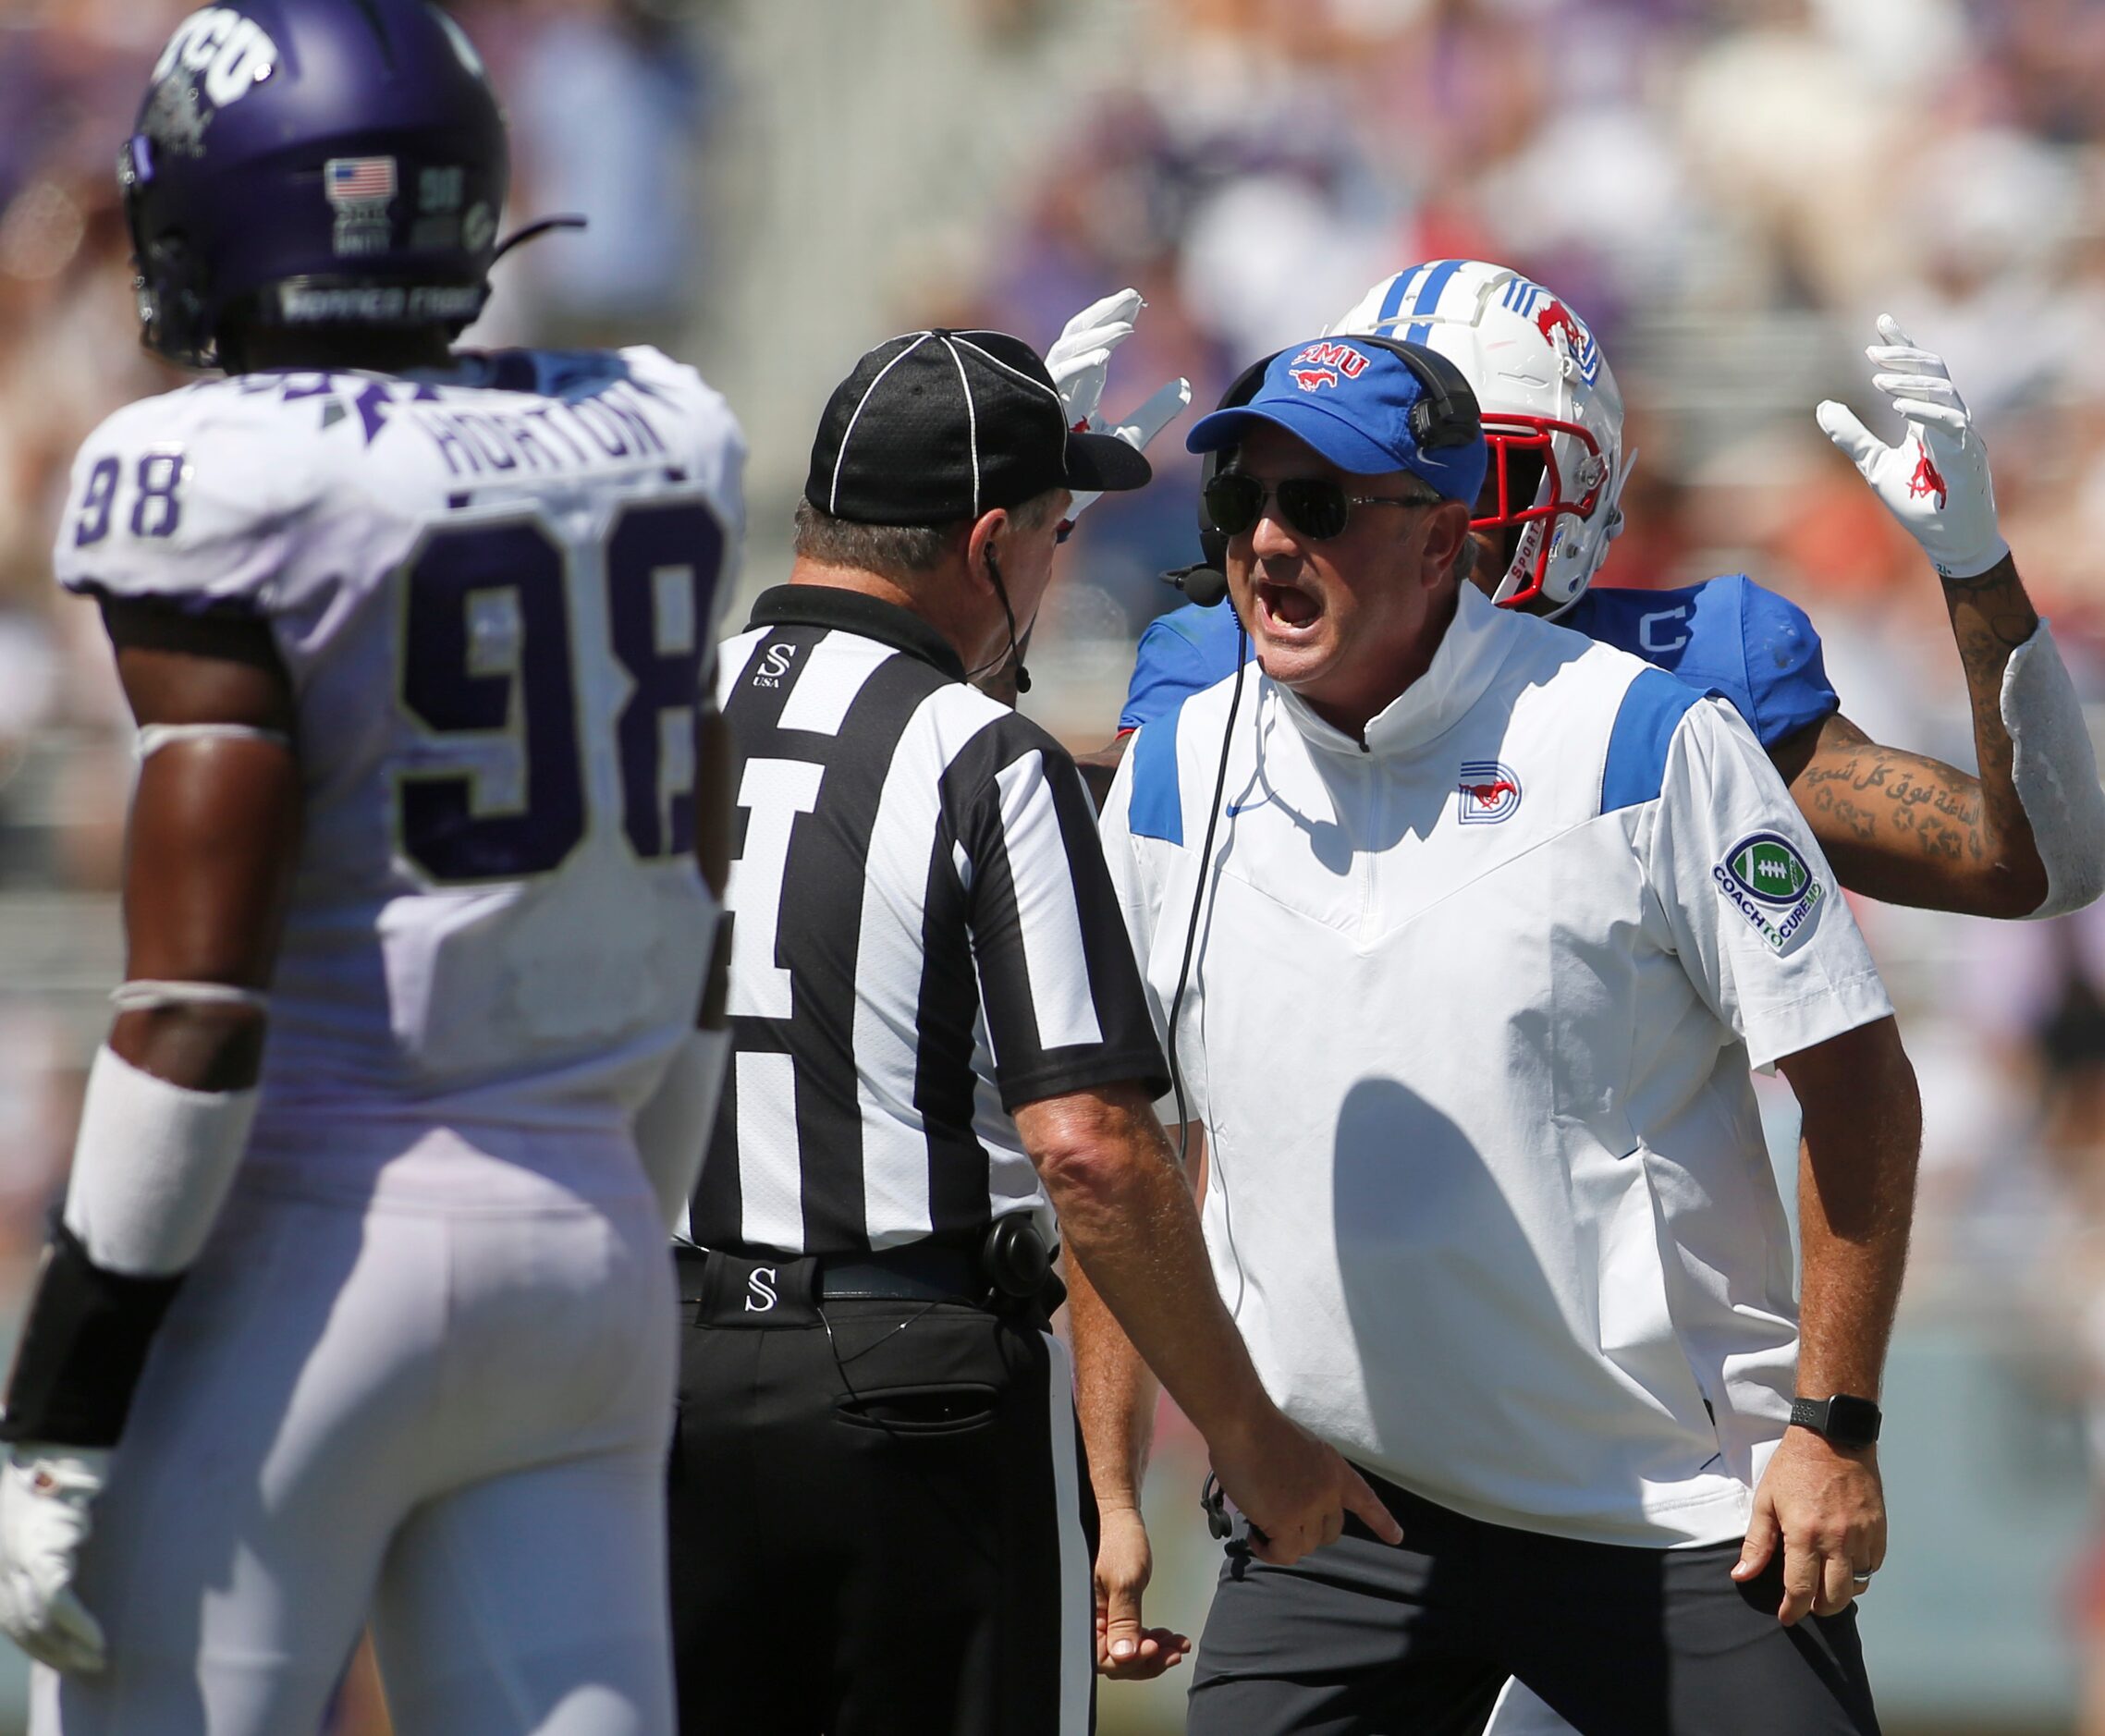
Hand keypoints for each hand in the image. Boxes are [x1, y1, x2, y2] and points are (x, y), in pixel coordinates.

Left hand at [0, 1447, 108, 1673]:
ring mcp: (16, 1561)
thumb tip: (71, 1555)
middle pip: (21, 1625)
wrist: (56, 1438)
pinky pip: (60, 1604)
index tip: (62, 1654)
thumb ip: (45, 1536)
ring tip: (96, 1660)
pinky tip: (99, 1640)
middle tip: (83, 1666)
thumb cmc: (54, 1464)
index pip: (9, 1614)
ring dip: (70, 1648)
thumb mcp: (37, 1507)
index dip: (35, 1640)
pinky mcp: (42, 1554)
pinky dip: (80, 1627)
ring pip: (39, 1622)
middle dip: (52, 1652)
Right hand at [1045, 287, 1191, 524]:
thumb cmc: (1089, 472)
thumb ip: (1155, 411)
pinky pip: (1057, 379)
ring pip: (1066, 349)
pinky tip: (1104, 356)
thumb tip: (1184, 385)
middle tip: (1132, 297)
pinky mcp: (1045, 412)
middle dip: (1103, 312)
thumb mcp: (1131, 437)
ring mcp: (1050, 395)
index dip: (1114, 318)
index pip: (1095, 340)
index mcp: (1080, 385)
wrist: (1063, 506)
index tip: (1138, 302)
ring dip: (1096, 335)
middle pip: (1077, 333)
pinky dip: (1079, 364)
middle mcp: (1062, 384)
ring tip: (1127, 328)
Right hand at [1094, 1504, 1189, 1678]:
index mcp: (1084, 1615)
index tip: (1154, 1649)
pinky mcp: (1116, 1613)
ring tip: (1177, 1644)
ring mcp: (1104, 1619)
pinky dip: (1152, 1640)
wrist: (1120, 1518)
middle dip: (1149, 1660)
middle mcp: (1091, 1621)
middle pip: (1118, 1660)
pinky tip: (1168, 1637)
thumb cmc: (1117, 1540)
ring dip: (1155, 1652)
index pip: (1103, 1657)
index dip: (1130, 1661)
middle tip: (1173, 1653)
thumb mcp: (1124, 1580)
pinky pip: (1133, 1637)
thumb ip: (1124, 1620)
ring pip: (1129, 1652)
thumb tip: (1123, 1656)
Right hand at [1209, 1408, 1400, 1566]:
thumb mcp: (1301, 1451)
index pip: (1365, 1499)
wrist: (1243, 1423)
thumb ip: (1307, 1477)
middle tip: (1277, 1520)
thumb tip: (1289, 1502)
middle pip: (1329, 1533)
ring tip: (1259, 1526)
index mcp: (1334, 1469)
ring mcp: (1310, 1508)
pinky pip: (1284, 1553)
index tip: (1397, 1537)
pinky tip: (1254, 1536)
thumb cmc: (1260, 1429)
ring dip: (1282, 1541)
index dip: (1381, 1521)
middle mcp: (1329, 1491)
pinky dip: (1268, 1551)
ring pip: (1305, 1545)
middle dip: (1306, 1532)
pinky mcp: (1286, 1522)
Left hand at [1732, 1427, 1884, 1625]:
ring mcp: (1862, 1535)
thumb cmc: (1794, 1468)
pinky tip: (1845, 1566)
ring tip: (1825, 1585)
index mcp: (1805, 1533)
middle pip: (1834, 1597)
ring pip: (1858, 1584)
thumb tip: (1742, 1575)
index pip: (1800, 1589)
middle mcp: (1837, 1540)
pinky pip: (1874, 1565)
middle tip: (1807, 1604)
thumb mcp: (1766, 1501)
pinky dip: (1860, 1573)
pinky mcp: (1879, 1529)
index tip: (1786, 1617)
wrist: (1833, 1438)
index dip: (1792, 1610)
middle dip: (1819, 1609)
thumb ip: (1757, 1543)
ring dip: (1841, 1592)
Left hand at [1816, 315, 2005, 579]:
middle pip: (1935, 372)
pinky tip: (1899, 407)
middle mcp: (1950, 420)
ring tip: (1877, 378)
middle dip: (1904, 357)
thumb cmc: (1918, 502)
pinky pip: (1951, 425)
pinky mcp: (1969, 457)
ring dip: (1910, 383)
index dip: (1903, 344)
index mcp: (1931, 419)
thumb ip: (1852, 436)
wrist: (1946, 541)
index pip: (1920, 371)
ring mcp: (1963, 436)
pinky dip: (1925, 412)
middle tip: (1871, 351)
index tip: (1883, 319)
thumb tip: (1823, 405)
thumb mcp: (1874, 465)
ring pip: (1944, 393)